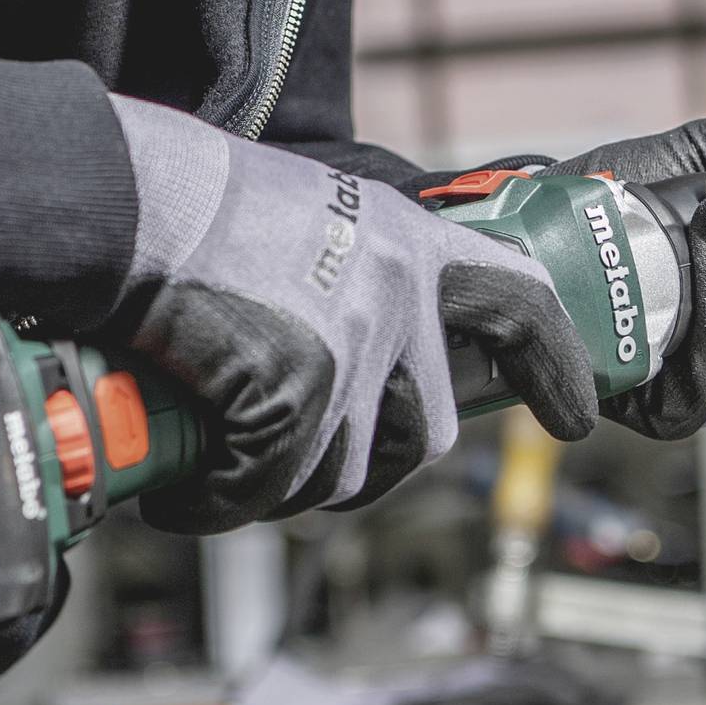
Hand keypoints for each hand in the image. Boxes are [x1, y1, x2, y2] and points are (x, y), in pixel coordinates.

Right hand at [109, 98, 597, 533]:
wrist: (129, 200)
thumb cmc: (191, 207)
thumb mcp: (306, 218)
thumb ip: (347, 279)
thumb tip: (342, 362)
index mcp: (406, 244)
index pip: (518, 301)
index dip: (553, 364)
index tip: (576, 418)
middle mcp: (397, 294)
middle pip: (424, 434)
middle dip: (364, 470)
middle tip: (296, 470)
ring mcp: (355, 344)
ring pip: (341, 474)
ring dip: (277, 490)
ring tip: (218, 473)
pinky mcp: (300, 386)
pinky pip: (270, 486)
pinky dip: (221, 504)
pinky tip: (184, 492)